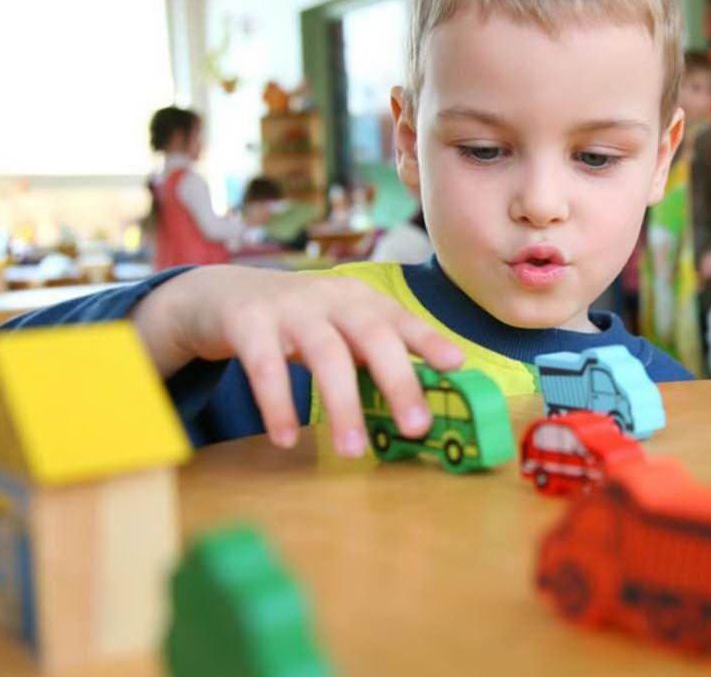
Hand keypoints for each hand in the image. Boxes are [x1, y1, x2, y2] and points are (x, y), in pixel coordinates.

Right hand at [131, 266, 463, 454]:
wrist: (219, 294)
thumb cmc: (296, 322)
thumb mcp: (338, 328)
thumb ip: (373, 355)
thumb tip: (419, 406)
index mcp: (360, 301)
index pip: (401, 320)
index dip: (429, 341)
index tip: (457, 366)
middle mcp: (332, 299)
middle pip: (373, 336)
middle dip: (399, 381)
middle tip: (417, 427)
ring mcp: (290, 307)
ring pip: (325, 355)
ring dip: (342, 405)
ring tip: (353, 451)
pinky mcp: (248, 321)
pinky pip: (265, 365)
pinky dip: (277, 403)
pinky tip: (286, 439)